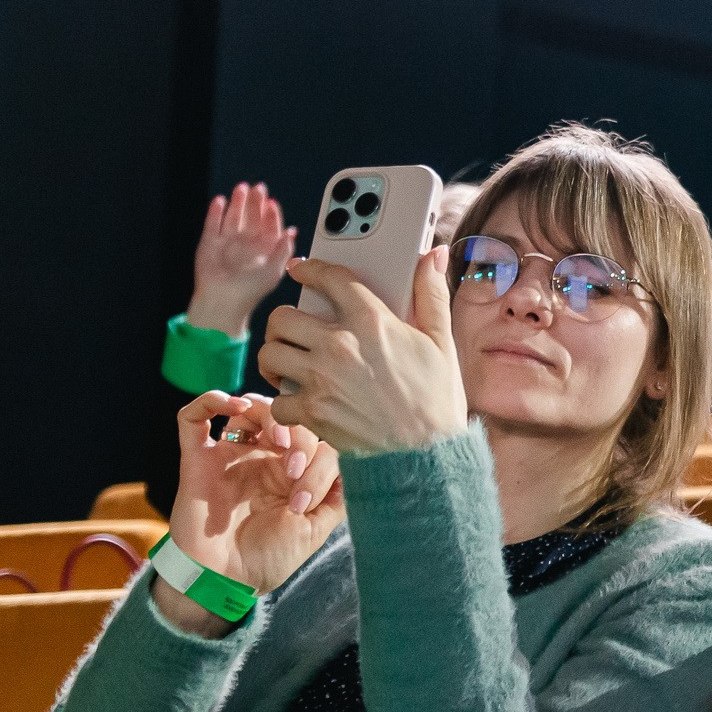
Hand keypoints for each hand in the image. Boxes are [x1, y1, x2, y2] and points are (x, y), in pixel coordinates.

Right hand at [160, 391, 344, 630]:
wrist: (226, 581)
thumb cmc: (270, 557)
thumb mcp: (316, 527)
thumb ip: (336, 495)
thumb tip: (359, 463)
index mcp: (290, 471)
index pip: (314, 438)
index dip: (319, 456)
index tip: (307, 495)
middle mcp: (261, 458)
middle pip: (284, 416)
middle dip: (300, 435)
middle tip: (296, 468)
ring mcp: (229, 456)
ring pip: (248, 408)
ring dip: (268, 414)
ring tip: (278, 440)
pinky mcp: (196, 460)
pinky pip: (192, 417)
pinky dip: (211, 401)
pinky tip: (234, 406)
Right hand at [185, 181, 296, 338]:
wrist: (223, 300)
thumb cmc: (250, 291)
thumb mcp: (274, 271)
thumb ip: (283, 250)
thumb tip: (292, 232)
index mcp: (264, 249)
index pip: (269, 226)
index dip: (271, 214)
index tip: (272, 203)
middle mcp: (246, 243)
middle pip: (252, 217)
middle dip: (255, 202)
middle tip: (258, 188)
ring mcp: (228, 241)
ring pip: (233, 216)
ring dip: (237, 202)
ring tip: (242, 189)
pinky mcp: (209, 243)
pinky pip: (212, 223)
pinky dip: (215, 212)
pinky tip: (220, 201)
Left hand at [260, 248, 469, 455]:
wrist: (426, 457)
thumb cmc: (436, 400)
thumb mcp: (441, 342)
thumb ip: (431, 293)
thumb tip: (432, 254)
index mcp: (372, 321)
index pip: (329, 278)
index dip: (310, 268)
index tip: (301, 269)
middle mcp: (340, 345)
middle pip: (283, 316)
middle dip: (285, 320)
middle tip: (294, 329)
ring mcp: (321, 379)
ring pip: (270, 353)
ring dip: (275, 357)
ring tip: (288, 361)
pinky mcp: (311, 412)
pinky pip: (276, 399)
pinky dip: (284, 401)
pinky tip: (299, 399)